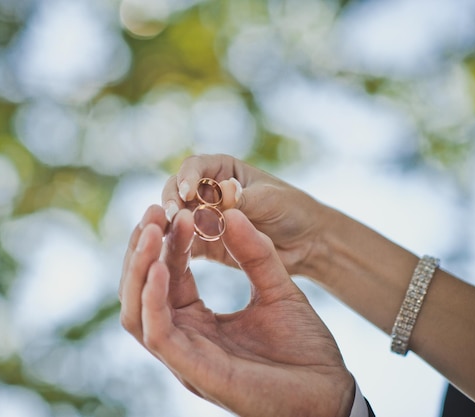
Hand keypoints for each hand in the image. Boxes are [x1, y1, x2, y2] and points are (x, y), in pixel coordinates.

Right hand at [119, 204, 354, 416]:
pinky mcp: (193, 370)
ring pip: (136, 312)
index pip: (166, 275)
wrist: (329, 391)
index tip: (176, 209)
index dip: (166, 241)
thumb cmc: (303, 346)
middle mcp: (183, 337)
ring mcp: (184, 356)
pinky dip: (152, 299)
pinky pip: (157, 333)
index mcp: (197, 320)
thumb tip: (230, 214)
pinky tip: (163, 267)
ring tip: (152, 232)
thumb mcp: (277, 288)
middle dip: (141, 249)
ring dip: (139, 269)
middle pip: (139, 291)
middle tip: (154, 211)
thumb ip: (254, 253)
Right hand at [161, 154, 329, 275]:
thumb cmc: (290, 209)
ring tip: (169, 234)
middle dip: (172, 201)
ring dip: (170, 225)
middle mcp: (207, 191)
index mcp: (222, 169)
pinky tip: (172, 252)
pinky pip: (185, 243)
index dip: (187, 177)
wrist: (305, 242)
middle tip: (172, 216)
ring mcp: (203, 217)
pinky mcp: (205, 243)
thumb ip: (243, 198)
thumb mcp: (269, 199)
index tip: (188, 192)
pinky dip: (177, 247)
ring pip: (176, 217)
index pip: (195, 167)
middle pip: (176, 190)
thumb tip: (223, 193)